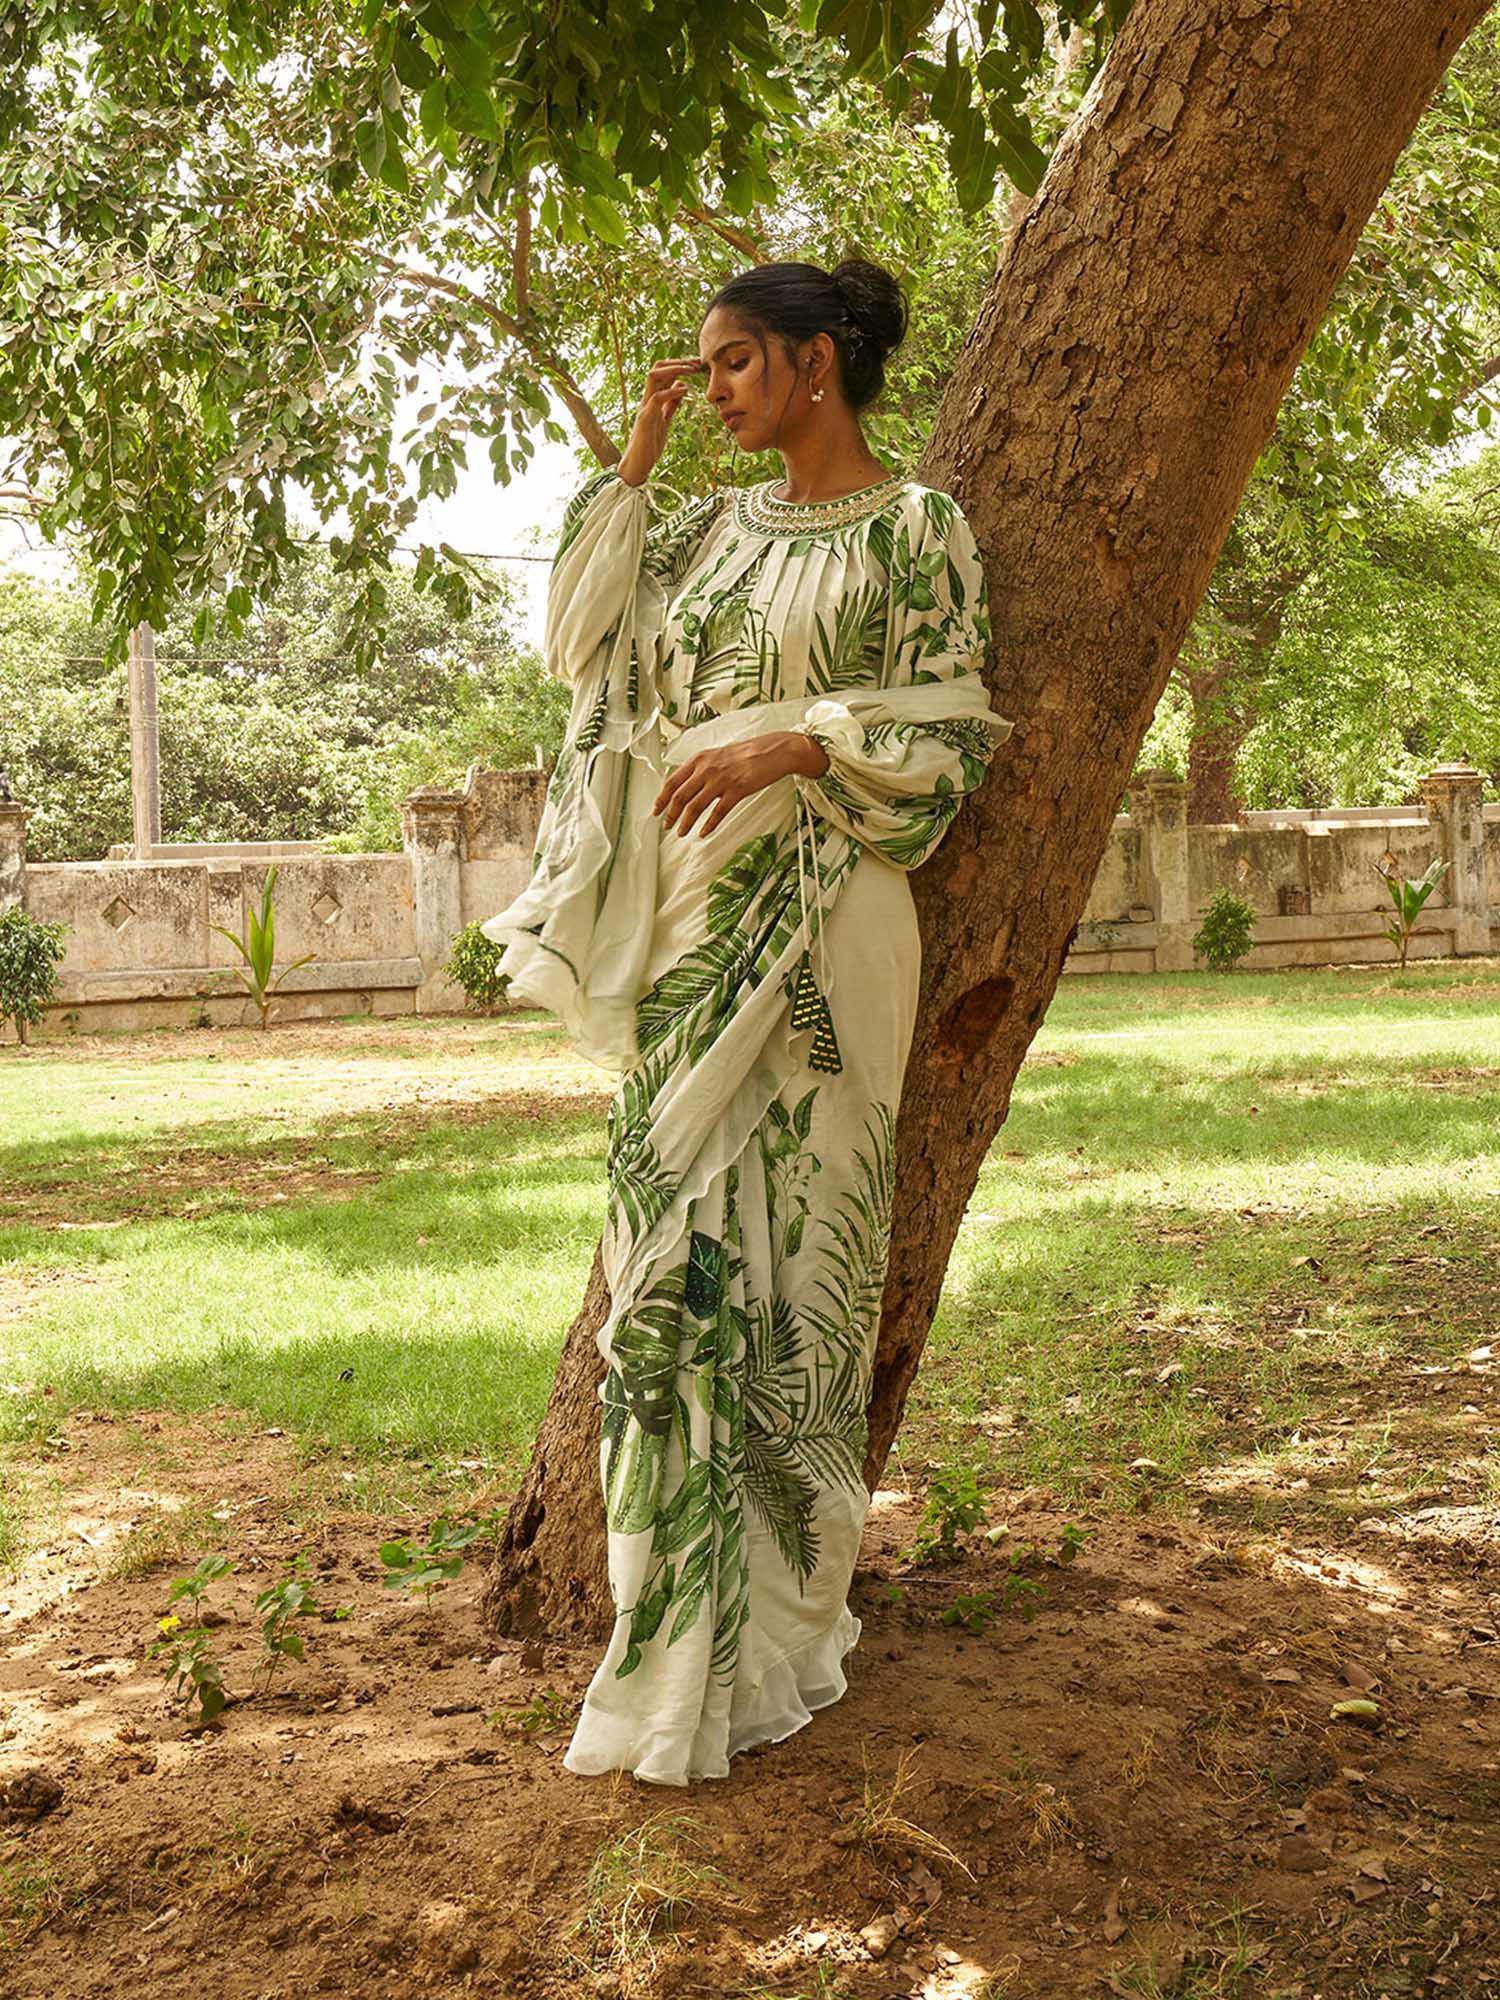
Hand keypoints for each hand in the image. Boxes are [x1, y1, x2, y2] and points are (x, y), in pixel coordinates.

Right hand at [617, 356, 707, 486]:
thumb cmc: (650, 445)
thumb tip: (682, 387)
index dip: (679, 365)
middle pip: (657, 368)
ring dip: (674, 369)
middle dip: (677, 362)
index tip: (697, 365)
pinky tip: (685, 390)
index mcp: (652, 399)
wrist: (637, 465)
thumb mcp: (665, 420)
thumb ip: (672, 404)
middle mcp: (646, 399)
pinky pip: (657, 398)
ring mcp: (645, 407)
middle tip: (696, 363)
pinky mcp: (645, 419)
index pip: (663, 372)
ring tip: (691, 370)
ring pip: (654, 376)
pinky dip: (671, 391)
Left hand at [654, 731, 829, 838]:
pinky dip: (708, 825)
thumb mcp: (718, 754)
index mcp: (700, 759)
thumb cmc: (748, 753)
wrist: (773, 751)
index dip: (661, 798)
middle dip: (670, 814)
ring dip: (685, 823)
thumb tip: (686, 784)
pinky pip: (718, 812)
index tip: (656, 810)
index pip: (672, 781)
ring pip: (695, 807)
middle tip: (667, 826)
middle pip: (680, 796)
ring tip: (681, 833)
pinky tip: (704, 833)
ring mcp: (721, 780)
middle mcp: (707, 769)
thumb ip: (701, 767)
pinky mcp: (737, 790)